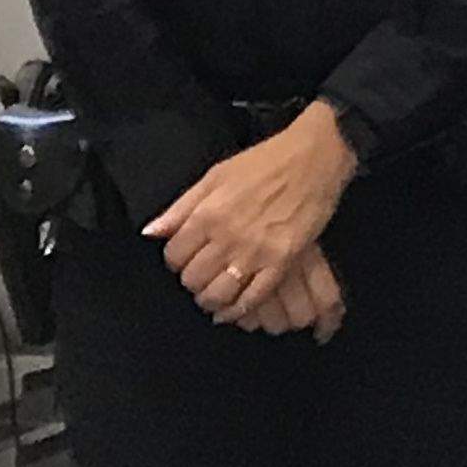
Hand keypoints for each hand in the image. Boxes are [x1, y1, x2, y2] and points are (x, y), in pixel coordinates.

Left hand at [147, 102, 359, 321]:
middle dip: (192, 280)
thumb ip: (181, 207)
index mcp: (208, 213)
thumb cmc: (266, 161)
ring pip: (218, 295)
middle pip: (193, 279)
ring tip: (213, 293)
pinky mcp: (281, 262)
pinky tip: (231, 309)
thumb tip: (151, 233)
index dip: (176, 259)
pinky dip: (237, 310)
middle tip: (201, 274)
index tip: (185, 257)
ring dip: (210, 299)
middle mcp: (228, 237)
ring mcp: (255, 253)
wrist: (314, 157)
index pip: (174, 255)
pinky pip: (252, 298)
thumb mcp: (216, 175)